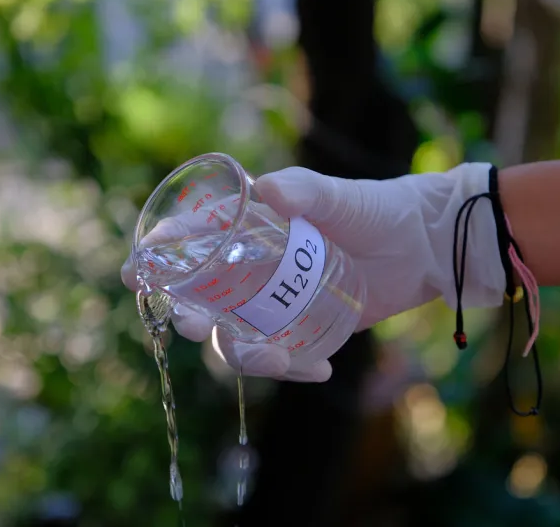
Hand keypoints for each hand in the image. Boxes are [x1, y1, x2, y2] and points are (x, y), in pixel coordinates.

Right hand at [122, 164, 504, 380]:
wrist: (422, 244)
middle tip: (192, 324)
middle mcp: (255, 270)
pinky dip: (294, 369)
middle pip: (203, 301)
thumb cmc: (375, 208)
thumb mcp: (337, 196)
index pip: (190, 243)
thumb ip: (303, 191)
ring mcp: (278, 303)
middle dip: (189, 317)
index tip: (137, 275)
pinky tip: (321, 370)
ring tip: (280, 359)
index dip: (157, 258)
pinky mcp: (305, 328)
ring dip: (245, 356)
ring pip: (237, 340)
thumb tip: (264, 189)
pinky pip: (282, 358)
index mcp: (250, 230)